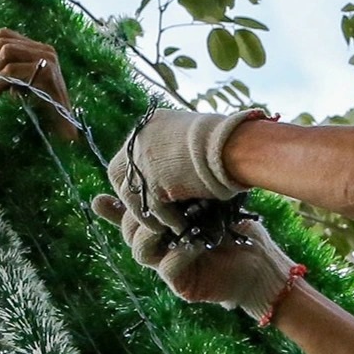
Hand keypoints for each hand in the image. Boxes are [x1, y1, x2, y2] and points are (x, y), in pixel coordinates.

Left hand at [0, 28, 76, 138]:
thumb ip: (8, 68)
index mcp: (38, 48)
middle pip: (3, 42)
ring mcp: (47, 59)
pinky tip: (0, 93)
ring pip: (6, 51)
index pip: (6, 33)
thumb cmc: (41, 104)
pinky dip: (0, 82)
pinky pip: (11, 70)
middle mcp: (44, 49)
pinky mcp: (45, 73)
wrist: (64, 123)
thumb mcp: (21, 81)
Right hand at [91, 193, 300, 319]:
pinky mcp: (182, 284)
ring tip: (174, 221)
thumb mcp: (207, 201)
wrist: (260, 263)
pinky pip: (167, 267)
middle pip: (128, 231)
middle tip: (153, 201)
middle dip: (137, 215)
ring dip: (154, 233)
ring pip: (140, 251)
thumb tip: (167, 152)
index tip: (100, 198)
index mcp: (158, 227)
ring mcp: (166, 267)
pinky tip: (196, 241)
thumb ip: (184, 188)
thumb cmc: (235, 229)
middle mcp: (157, 247)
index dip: (111, 208)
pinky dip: (179, 252)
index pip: (125, 216)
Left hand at [105, 108, 265, 235]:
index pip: (128, 155)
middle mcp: (139, 139)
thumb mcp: (192, 137)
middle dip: (132, 197)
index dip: (135, 177)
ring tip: (164, 228)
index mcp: (149, 125)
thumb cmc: (226, 142)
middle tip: (149, 214)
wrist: (234, 146)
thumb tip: (169, 167)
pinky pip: (152, 209)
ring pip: (132, 197)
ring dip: (149, 215)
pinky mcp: (151, 181)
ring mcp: (141, 159)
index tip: (144, 193)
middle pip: (119, 175)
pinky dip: (166, 221)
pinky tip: (179, 227)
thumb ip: (174, 148)